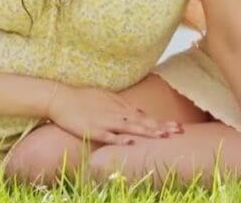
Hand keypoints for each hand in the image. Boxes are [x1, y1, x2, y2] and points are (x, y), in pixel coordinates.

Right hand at [46, 85, 181, 145]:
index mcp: (120, 107)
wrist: (61, 98)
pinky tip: (131, 142)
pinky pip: (108, 136)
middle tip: (179, 132)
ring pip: (130, 128)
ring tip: (163, 136)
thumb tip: (138, 111)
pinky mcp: (93, 129)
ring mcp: (105, 121)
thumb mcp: (107, 97)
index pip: (146, 117)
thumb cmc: (83, 98)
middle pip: (143, 122)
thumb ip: (123, 105)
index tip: (178, 127)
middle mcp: (116, 114)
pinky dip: (120, 139)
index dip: (162, 122)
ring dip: (147, 132)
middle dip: (161, 127)